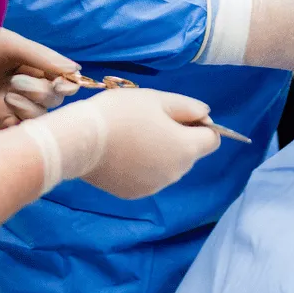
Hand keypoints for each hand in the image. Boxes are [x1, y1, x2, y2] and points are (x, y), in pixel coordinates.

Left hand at [0, 28, 80, 129]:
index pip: (61, 78)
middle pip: (53, 99)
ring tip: (8, 97)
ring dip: (29, 108)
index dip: (65, 83)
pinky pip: (18, 129)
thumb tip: (76, 71)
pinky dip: (18, 125)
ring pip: (39, 116)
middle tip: (15, 81)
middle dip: (40, 92)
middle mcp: (26, 84)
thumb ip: (44, 58)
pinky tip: (7, 114)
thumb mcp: (14, 45)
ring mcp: (12, 102)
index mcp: (34, 64)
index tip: (60, 83)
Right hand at [80, 89, 220, 199]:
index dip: (201, 125)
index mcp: (186, 149)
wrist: (81, 140)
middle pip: (189, 153)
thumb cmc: (123, 113)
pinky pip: (149, 176)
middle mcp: (175, 174)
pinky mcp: (133, 194)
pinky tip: (122, 152)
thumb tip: (205, 114)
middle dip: (179, 137)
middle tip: (151, 120)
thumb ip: (188, 107)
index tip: (180, 114)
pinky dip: (143, 166)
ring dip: (161, 152)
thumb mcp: (158, 99)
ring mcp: (154, 187)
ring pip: (169, 166)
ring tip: (134, 135)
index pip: (212, 140)